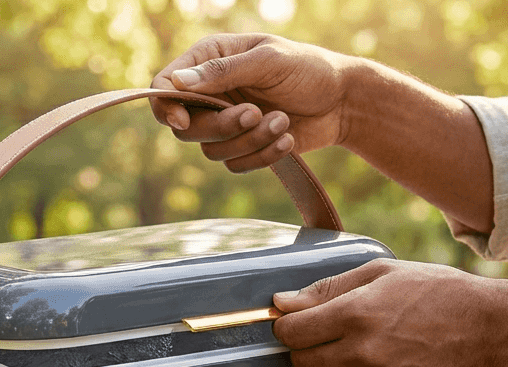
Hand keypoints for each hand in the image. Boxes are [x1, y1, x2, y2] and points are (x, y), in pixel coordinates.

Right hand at [150, 34, 352, 172]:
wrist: (342, 102)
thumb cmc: (308, 69)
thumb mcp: (268, 60)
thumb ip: (223, 72)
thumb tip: (178, 84)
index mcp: (211, 60)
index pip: (166, 85)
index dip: (165, 106)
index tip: (182, 120)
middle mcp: (212, 93)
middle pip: (187, 127)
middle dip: (222, 127)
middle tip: (254, 113)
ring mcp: (227, 123)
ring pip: (213, 151)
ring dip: (251, 140)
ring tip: (282, 121)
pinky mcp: (244, 148)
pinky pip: (236, 165)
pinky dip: (262, 155)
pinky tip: (286, 138)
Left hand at [272, 260, 495, 366]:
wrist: (488, 330)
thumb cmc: (435, 292)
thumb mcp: (381, 274)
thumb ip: (327, 289)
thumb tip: (281, 304)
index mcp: (355, 314)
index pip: (291, 332)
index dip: (287, 326)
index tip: (295, 321)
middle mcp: (361, 352)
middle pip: (301, 361)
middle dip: (306, 346)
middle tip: (327, 332)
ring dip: (329, 366)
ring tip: (358, 345)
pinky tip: (381, 361)